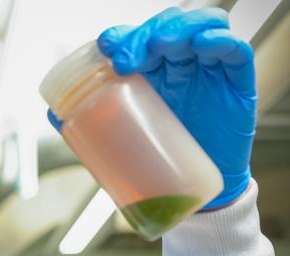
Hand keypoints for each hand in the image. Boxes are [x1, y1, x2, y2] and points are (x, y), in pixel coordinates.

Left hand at [48, 7, 256, 209]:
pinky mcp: (237, 83)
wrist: (194, 196)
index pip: (140, 38)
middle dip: (145, 33)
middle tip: (126, 56)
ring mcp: (209, 69)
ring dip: (178, 28)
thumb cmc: (159, 162)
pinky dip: (220, 41)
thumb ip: (90, 122)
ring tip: (160, 44)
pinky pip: (235, 51)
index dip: (124, 35)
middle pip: (167, 26)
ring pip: (201, 26)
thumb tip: (52, 112)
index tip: (105, 47)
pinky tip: (203, 44)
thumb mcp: (121, 139)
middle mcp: (181, 64)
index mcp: (152, 71)